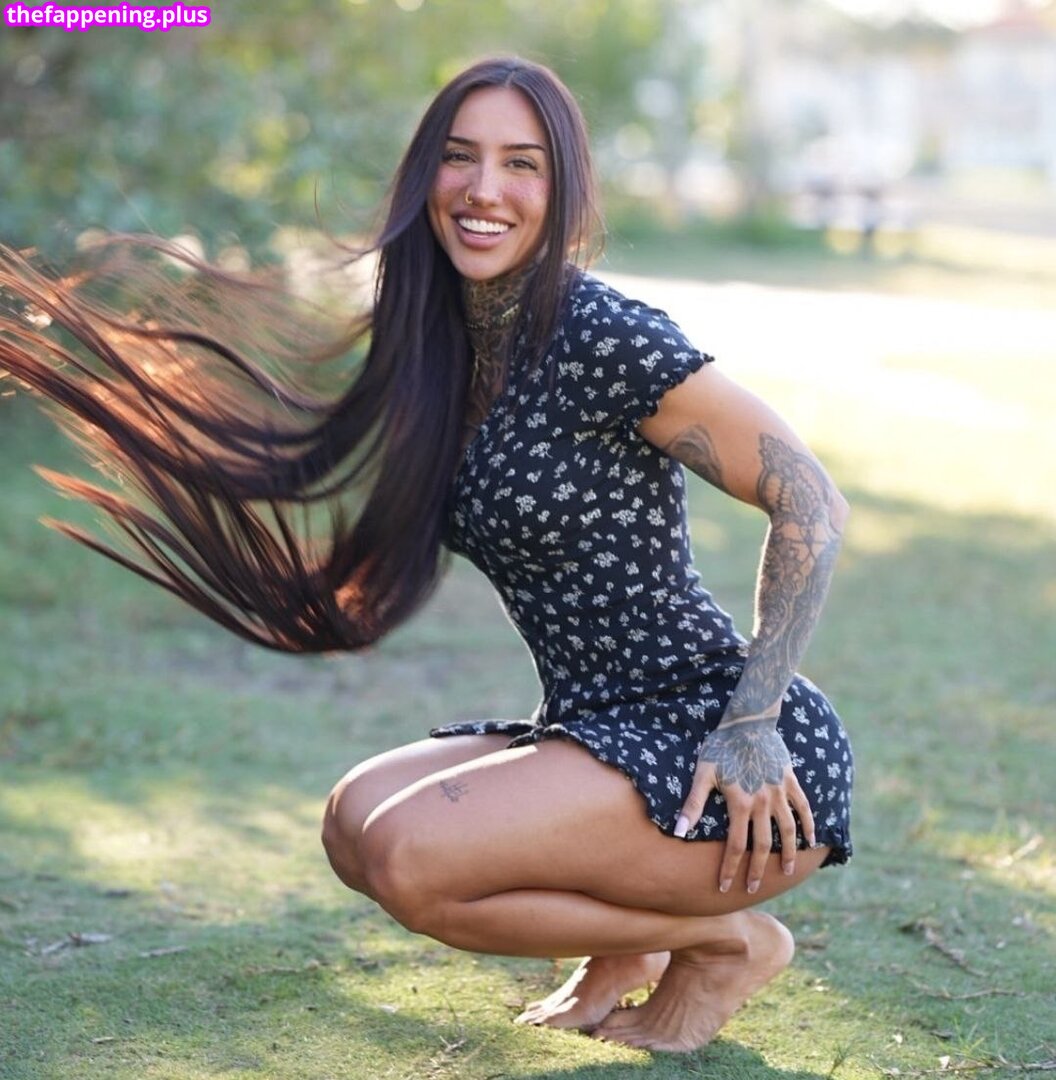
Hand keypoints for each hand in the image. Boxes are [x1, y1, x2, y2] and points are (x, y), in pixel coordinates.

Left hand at [673, 715, 815, 894]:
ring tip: (784, 872)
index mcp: (740, 804)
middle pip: (762, 845)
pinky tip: (811, 841)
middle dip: (756, 870)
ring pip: (788, 831)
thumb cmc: (720, 746)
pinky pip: (803, 808)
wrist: (748, 721)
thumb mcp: (703, 773)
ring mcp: (780, 793)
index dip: (730, 869)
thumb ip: (692, 804)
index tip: (724, 887)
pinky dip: (809, 826)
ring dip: (787, 854)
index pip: (736, 846)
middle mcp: (763, 803)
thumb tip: (678, 831)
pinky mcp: (790, 782)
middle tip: (752, 888)